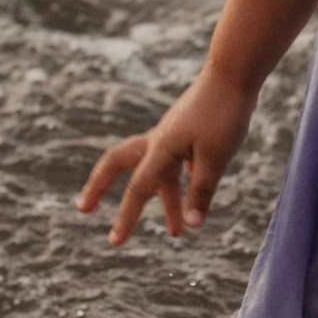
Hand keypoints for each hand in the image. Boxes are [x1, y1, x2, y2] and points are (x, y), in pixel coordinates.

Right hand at [77, 67, 256, 246]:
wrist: (234, 75)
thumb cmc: (224, 114)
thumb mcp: (216, 157)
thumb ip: (201, 192)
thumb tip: (190, 227)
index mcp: (160, 147)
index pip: (138, 188)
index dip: (125, 217)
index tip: (114, 242)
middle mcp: (158, 141)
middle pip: (117, 164)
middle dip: (99, 186)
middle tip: (84, 209)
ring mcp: (171, 137)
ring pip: (156, 173)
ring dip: (163, 202)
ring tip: (176, 235)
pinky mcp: (186, 135)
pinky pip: (175, 166)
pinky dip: (182, 187)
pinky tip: (196, 199)